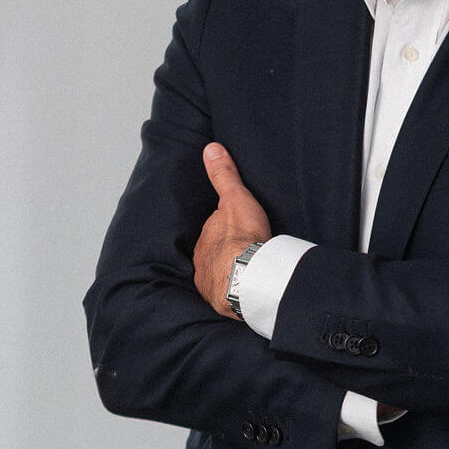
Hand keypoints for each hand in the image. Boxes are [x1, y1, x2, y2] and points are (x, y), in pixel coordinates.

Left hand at [193, 143, 271, 317]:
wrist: (247, 275)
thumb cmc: (243, 237)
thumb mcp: (236, 198)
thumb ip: (224, 175)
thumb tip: (210, 148)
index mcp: (206, 236)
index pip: (214, 229)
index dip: (226, 228)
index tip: (239, 230)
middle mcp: (201, 258)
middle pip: (213, 252)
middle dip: (225, 251)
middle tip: (245, 251)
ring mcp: (208, 280)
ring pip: (216, 273)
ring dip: (227, 272)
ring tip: (245, 273)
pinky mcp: (218, 300)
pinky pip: (223, 294)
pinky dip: (231, 291)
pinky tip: (243, 290)